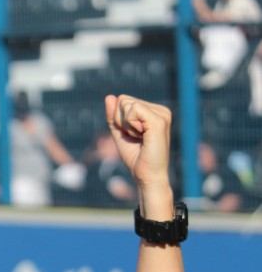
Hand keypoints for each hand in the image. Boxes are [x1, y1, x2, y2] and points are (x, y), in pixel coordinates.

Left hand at [104, 94, 172, 213]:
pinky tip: (141, 136)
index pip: (123, 100)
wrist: (146, 175)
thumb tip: (109, 96)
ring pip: (126, 103)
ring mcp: (162, 114)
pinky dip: (129, 125)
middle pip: (123, 100)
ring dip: (125, 124)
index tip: (131, 135)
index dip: (118, 119)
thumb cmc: (135, 157)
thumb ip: (113, 116)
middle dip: (120, 120)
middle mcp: (160, 110)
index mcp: (154, 111)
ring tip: (139, 138)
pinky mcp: (159, 120)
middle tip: (135, 137)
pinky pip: (133, 110)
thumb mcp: (119, 133)